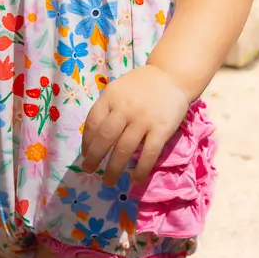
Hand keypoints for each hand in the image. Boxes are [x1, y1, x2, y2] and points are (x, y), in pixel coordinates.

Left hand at [80, 66, 190, 186]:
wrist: (172, 76)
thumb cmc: (141, 85)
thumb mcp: (118, 89)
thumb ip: (107, 109)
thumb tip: (93, 139)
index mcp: (111, 97)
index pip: (93, 123)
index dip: (87, 142)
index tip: (85, 154)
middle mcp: (125, 108)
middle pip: (105, 138)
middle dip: (94, 158)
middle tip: (89, 170)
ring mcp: (144, 119)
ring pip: (124, 149)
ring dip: (113, 169)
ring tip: (108, 181)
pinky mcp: (162, 129)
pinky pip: (148, 154)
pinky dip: (141, 170)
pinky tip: (135, 180)